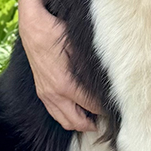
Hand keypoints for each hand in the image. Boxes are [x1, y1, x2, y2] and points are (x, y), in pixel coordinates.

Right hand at [19, 6, 101, 131]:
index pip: (92, 107)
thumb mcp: (78, 46)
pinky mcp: (41, 91)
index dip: (106, 110)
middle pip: (78, 122)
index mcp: (66, 85)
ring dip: (80, 123)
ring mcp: (46, 94)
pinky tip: (79, 111)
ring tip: (96, 119)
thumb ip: (92, 65)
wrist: (32, 26)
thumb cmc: (56, 31)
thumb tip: (112, 77)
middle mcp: (54, 94)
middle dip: (94, 123)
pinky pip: (55, 113)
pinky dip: (67, 117)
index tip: (118, 108)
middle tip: (109, 118)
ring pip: (65, 121)